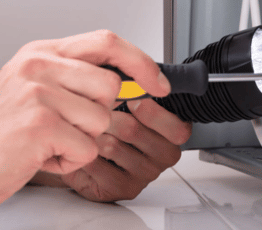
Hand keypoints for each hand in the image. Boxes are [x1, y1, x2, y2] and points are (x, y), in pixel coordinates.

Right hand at [0, 30, 170, 210]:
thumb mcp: (29, 86)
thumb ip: (72, 76)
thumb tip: (124, 81)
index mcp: (40, 53)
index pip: (107, 41)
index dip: (140, 62)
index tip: (157, 83)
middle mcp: (39, 66)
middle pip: (110, 86)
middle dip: (98, 117)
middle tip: (68, 128)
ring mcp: (39, 94)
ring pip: (101, 121)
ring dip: (81, 142)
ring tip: (48, 143)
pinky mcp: (40, 125)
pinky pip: (86, 149)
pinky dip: (68, 162)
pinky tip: (41, 156)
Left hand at [61, 99, 192, 201]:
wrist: (89, 148)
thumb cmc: (114, 122)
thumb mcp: (131, 97)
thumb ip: (139, 86)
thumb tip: (138, 73)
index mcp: (173, 133)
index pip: (178, 128)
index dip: (151, 112)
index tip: (132, 100)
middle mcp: (164, 156)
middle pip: (134, 131)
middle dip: (109, 115)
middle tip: (99, 111)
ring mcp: (144, 175)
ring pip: (111, 145)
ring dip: (93, 132)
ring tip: (89, 128)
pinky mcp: (122, 189)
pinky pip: (96, 164)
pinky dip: (84, 151)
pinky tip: (86, 147)